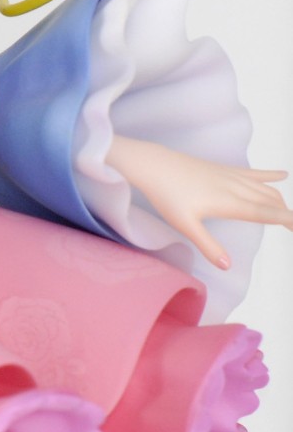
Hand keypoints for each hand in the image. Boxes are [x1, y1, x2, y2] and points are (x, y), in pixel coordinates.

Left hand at [105, 136, 292, 268]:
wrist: (153, 165)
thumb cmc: (166, 195)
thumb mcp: (185, 224)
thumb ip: (208, 245)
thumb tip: (228, 266)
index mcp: (228, 202)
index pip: (265, 213)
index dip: (286, 219)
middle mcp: (234, 187)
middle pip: (269, 200)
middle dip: (286, 214)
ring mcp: (229, 176)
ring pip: (264, 188)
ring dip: (279, 200)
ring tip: (288, 213)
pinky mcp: (222, 169)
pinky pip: (252, 172)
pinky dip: (269, 175)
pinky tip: (283, 174)